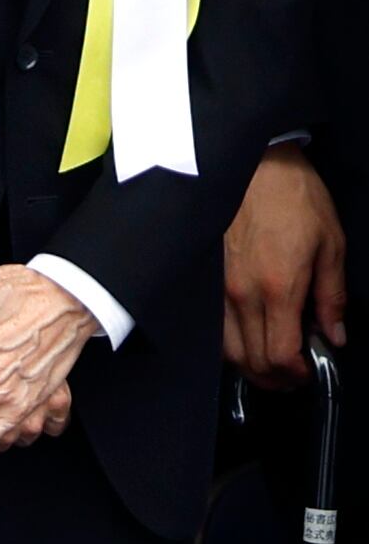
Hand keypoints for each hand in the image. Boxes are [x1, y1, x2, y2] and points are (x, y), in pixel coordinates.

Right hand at [224, 146, 346, 385]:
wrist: (257, 165)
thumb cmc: (296, 199)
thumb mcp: (332, 247)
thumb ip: (333, 298)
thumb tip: (335, 335)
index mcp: (279, 288)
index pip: (280, 354)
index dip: (296, 374)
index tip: (309, 371)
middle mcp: (242, 293)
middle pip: (250, 360)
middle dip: (275, 378)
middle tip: (295, 376)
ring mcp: (220, 286)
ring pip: (227, 348)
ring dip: (250, 365)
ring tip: (273, 363)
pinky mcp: (209, 276)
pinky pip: (215, 325)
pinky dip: (233, 343)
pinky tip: (250, 337)